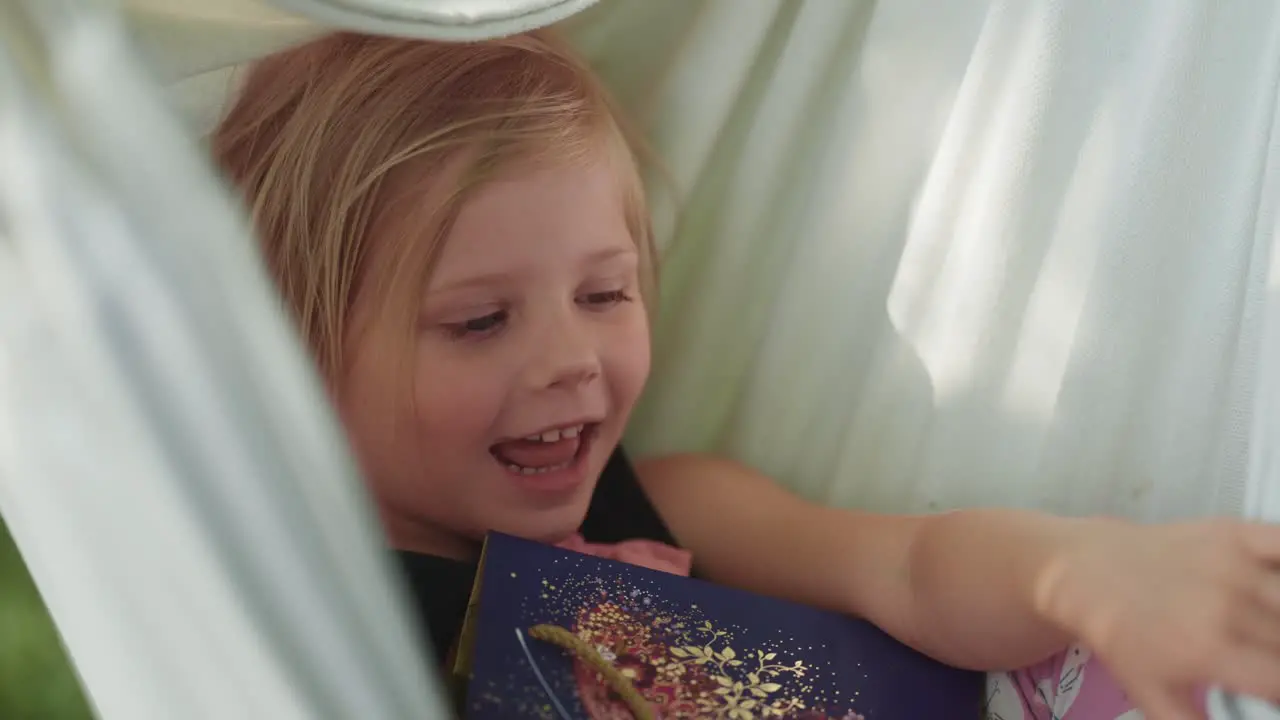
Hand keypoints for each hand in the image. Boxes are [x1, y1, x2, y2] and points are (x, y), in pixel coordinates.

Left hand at [1039, 519, 1279, 718]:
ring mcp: (1234, 564)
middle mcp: (1227, 605)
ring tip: (1266, 632)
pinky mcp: (1234, 533)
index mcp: (1208, 649)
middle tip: (1262, 658)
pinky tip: (1276, 592)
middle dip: (1279, 657)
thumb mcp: (1151, 694)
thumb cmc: (1120, 636)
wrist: (1087, 572)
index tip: (1270, 690)